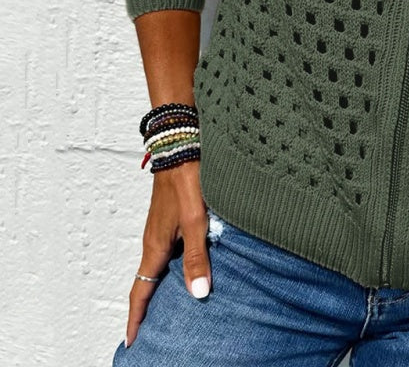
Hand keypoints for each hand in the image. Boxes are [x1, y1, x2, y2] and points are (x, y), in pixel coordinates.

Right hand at [125, 159, 209, 347]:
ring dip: (162, 286)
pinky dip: (173, 266)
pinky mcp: (171, 217)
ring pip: (159, 265)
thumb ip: (197, 256)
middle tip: (153, 331)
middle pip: (149, 282)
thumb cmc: (187, 178)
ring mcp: (162, 228)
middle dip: (149, 308)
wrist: (181, 144)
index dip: (137, 318)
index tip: (133, 341)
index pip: (141, 291)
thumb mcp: (196, 221)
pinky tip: (190, 265)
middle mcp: (154, 240)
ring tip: (172, 306)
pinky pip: (169, 250)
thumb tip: (197, 293)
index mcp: (155, 246)